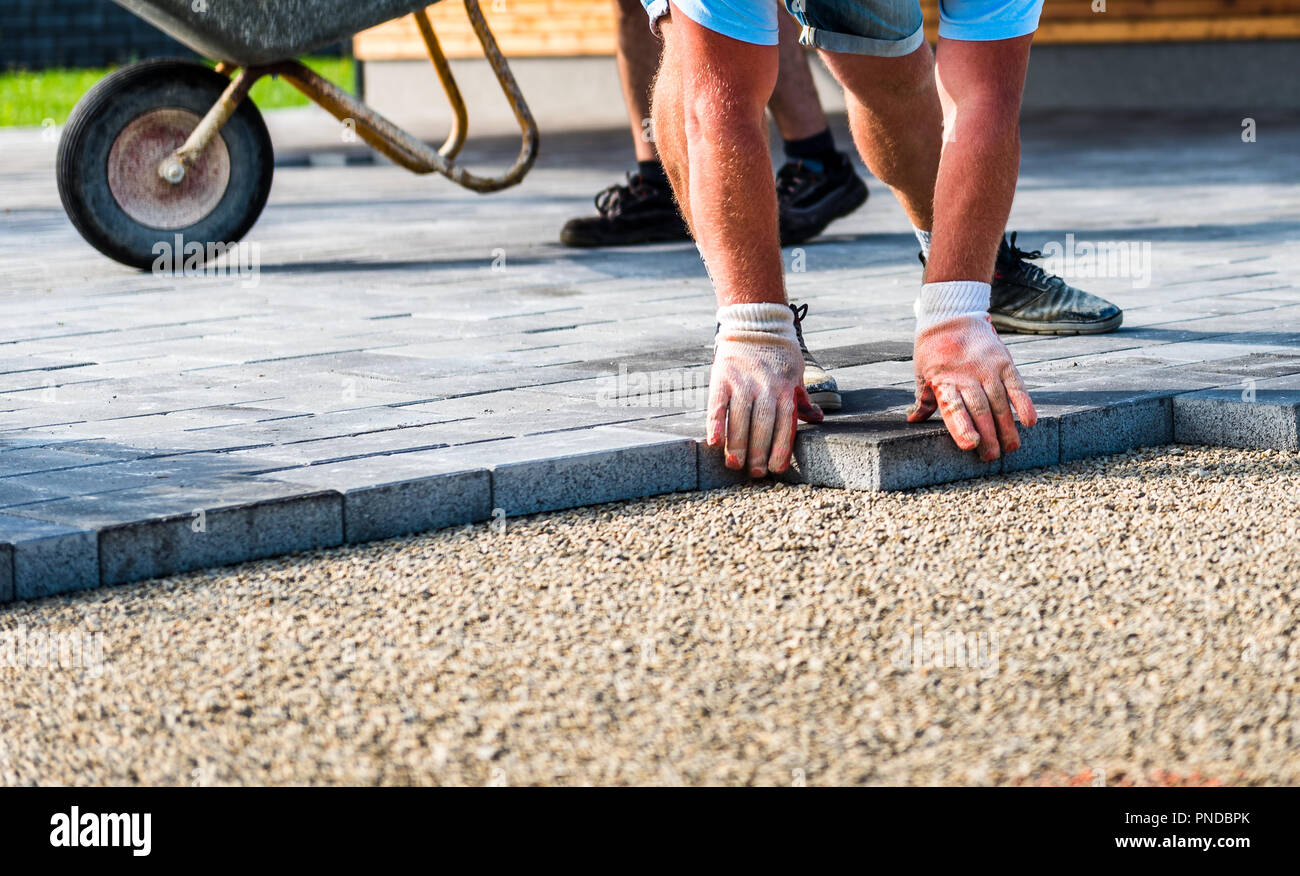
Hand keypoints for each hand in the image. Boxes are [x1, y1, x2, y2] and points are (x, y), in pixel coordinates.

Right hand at [707, 303, 823, 476]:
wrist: (755, 323)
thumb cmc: (778, 353)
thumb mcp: (796, 374)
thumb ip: (802, 399)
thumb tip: (818, 418)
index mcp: (785, 389)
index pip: (785, 424)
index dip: (781, 448)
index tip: (776, 469)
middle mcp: (766, 387)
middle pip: (763, 425)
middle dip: (759, 452)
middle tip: (754, 473)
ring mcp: (743, 382)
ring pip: (741, 418)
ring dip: (738, 444)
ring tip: (734, 464)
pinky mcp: (722, 377)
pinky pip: (718, 404)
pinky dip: (715, 423)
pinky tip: (714, 442)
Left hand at [907, 313, 1035, 460]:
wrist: (952, 315)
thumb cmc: (933, 350)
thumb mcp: (922, 372)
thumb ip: (922, 398)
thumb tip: (912, 420)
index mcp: (943, 381)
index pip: (954, 408)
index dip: (962, 427)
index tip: (971, 445)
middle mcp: (967, 376)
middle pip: (980, 410)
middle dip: (988, 436)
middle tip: (992, 457)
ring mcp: (988, 369)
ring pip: (1000, 402)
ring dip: (1007, 427)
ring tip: (1011, 448)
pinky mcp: (1004, 362)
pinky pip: (1016, 385)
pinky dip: (1024, 403)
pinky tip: (1030, 422)